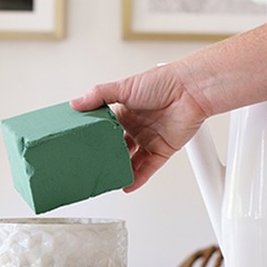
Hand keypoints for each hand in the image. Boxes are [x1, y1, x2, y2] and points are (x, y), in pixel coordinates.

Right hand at [70, 64, 206, 191]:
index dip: (95, 138)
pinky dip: (137, 178)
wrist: (191, 90)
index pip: (105, 129)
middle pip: (117, 147)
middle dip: (106, 157)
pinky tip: (126, 184)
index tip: (82, 147)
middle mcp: (136, 127)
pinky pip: (147, 168)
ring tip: (107, 179)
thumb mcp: (123, 87)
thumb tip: (76, 103)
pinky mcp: (162, 150)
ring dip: (121, 170)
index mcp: (124, 111)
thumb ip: (98, 96)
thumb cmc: (162, 82)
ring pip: (131, 160)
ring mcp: (149, 140)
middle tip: (92, 167)